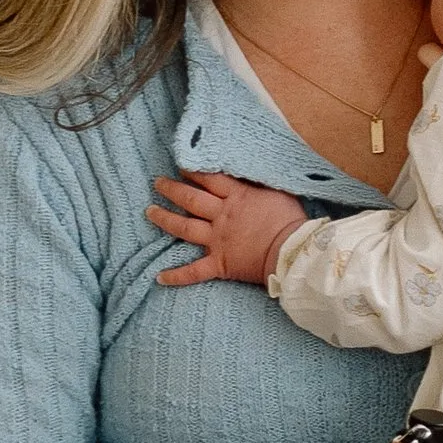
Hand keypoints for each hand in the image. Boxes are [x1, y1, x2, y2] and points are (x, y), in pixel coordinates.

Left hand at [147, 171, 307, 286]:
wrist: (292, 251)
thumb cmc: (290, 220)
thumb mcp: (279, 191)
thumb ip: (261, 183)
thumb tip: (253, 173)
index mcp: (237, 197)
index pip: (210, 179)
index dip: (194, 171)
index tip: (181, 165)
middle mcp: (222, 216)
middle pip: (191, 200)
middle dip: (172, 190)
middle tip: (158, 183)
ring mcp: (218, 240)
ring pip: (185, 228)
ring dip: (165, 219)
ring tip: (150, 212)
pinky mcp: (220, 264)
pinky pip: (194, 271)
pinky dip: (176, 276)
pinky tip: (159, 277)